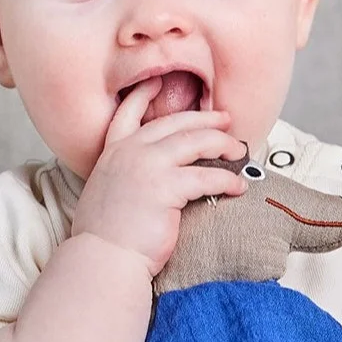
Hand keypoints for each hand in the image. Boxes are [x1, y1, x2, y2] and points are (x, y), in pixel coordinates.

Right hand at [71, 78, 248, 276]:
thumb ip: (123, 176)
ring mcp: (147, 167)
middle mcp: (129, 153)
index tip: (158, 82)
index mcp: (112, 153)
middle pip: (175, 123)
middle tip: (225, 120)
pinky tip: (238, 186)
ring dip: (222, 144)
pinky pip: (207, 176)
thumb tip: (146, 178)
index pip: (127, 113)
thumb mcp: (106, 193)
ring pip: (195, 142)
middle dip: (204, 119)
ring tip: (238, 150)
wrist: (103, 259)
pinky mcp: (166, 187)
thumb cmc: (106, 237)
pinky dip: (227, 180)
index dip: (144, 95)